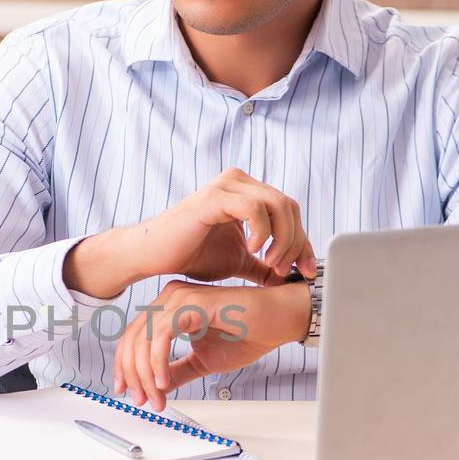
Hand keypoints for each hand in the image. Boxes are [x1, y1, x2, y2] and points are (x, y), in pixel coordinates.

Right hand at [62, 167, 315, 300]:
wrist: (152, 256)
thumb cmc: (190, 255)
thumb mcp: (237, 262)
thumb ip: (262, 265)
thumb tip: (288, 277)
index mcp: (247, 192)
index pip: (290, 211)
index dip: (304, 243)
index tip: (306, 272)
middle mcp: (239, 182)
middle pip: (289, 206)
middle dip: (296, 242)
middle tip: (285, 270)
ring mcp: (226, 186)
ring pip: (278, 204)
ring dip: (283, 239)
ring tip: (271, 263)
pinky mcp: (214, 197)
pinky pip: (254, 208)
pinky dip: (262, 231)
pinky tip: (253, 249)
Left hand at [112, 279, 311, 410]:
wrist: (277, 322)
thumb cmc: (247, 333)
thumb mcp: (202, 361)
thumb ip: (177, 371)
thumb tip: (156, 389)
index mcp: (168, 308)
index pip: (134, 338)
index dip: (126, 367)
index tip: (129, 392)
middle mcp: (169, 299)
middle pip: (132, 339)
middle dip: (132, 375)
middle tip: (141, 400)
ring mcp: (179, 298)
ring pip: (143, 339)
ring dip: (146, 374)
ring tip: (156, 396)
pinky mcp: (192, 303)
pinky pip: (162, 335)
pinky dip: (158, 361)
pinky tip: (164, 381)